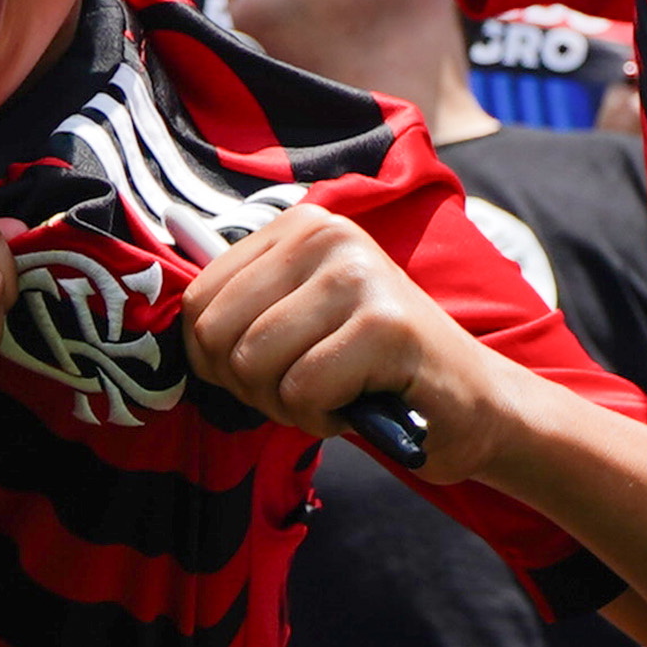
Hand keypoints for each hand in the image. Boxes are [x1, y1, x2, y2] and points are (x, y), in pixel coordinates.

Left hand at [188, 202, 519, 485]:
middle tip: (304, 391)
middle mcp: (326, 235)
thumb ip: (241, 312)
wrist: (471, 403)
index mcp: (297, 227)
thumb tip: (175, 329)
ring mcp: (358, 275)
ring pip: (254, 364)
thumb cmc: (371, 370)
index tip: (269, 372)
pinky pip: (302, 391)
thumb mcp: (298, 322)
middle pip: (216, 335)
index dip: (215, 362)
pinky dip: (322, 419)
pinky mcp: (385, 325)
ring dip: (288, 406)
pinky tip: (360, 404)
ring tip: (334, 394)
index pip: (196, 302)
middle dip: (250, 387)